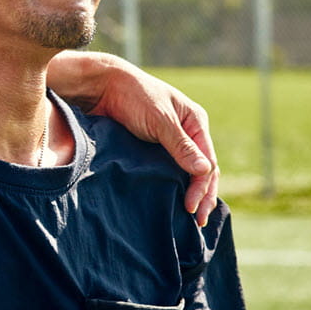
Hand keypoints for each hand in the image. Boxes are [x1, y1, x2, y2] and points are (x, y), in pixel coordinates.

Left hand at [92, 67, 218, 225]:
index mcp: (195, 122)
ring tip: (189, 219)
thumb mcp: (160, 120)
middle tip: (198, 222)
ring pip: (186, 173)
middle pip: (202, 170)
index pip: (208, 162)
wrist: (101, 87)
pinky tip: (172, 202)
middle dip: (203, 196)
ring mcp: (170, 142)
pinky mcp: (152, 148)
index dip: (203, 187)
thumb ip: (181, 146)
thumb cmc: (133, 96)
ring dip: (190, 194)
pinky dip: (173, 186)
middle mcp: (187, 133)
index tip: (192, 208)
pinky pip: (168, 170)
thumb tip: (205, 171)